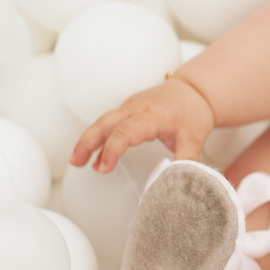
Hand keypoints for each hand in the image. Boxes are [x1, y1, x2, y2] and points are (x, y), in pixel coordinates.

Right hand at [68, 78, 215, 173]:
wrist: (194, 89)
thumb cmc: (192, 111)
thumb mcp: (194, 138)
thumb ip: (186, 160)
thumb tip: (180, 180)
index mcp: (151, 115)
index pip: (125, 131)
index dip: (111, 149)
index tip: (103, 168)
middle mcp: (135, 108)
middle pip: (105, 123)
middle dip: (87, 142)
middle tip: (75, 162)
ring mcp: (129, 108)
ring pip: (102, 122)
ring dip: (87, 140)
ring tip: (76, 161)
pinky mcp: (127, 110)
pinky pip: (108, 123)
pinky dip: (97, 137)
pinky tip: (93, 157)